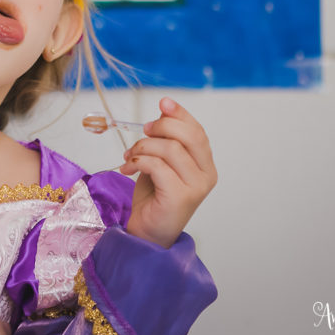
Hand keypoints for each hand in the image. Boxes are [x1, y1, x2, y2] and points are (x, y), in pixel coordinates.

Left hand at [118, 98, 215, 247]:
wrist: (147, 231)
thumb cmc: (154, 196)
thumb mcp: (160, 161)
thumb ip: (165, 140)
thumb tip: (163, 110)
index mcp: (205, 164)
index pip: (197, 131)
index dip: (181, 114)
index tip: (163, 102)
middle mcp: (206, 175)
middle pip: (188, 136)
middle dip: (161, 126)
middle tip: (142, 132)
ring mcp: (196, 187)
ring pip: (170, 149)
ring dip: (143, 147)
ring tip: (130, 157)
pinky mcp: (180, 197)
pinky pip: (158, 166)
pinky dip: (138, 162)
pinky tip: (128, 168)